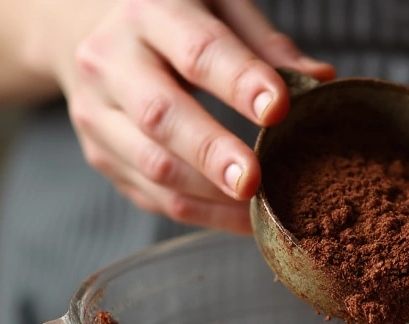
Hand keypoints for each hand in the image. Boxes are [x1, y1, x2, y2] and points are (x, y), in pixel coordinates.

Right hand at [47, 0, 333, 232]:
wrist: (89, 30)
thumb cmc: (172, 18)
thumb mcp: (217, 7)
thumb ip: (265, 43)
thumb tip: (320, 80)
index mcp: (148, 14)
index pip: (197, 50)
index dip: (239, 82)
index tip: (279, 108)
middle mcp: (110, 62)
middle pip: (161, 115)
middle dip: (212, 153)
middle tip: (254, 180)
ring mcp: (97, 114)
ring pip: (154, 166)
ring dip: (211, 195)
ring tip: (261, 209)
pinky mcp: (100, 156)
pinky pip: (153, 196)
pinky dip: (202, 214)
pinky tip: (241, 218)